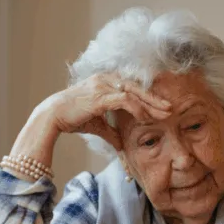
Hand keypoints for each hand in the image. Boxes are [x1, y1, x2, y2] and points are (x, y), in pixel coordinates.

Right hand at [9, 73, 171, 167]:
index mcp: (105, 81)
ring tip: (164, 113)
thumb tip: (121, 144)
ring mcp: (103, 85)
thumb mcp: (97, 125)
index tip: (162, 107)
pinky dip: (137, 108)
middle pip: (137, 87)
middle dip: (155, 99)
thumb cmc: (72, 118)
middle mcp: (105, 79)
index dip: (148, 97)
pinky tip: (145, 117)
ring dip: (151, 103)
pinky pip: (125, 99)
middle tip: (171, 108)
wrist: (52, 116)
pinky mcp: (100, 95)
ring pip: (134, 92)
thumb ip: (111, 132)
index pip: (133, 87)